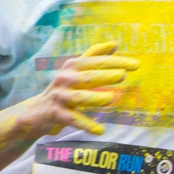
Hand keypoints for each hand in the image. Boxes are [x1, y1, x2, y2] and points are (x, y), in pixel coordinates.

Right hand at [20, 41, 139, 137]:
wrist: (37, 110)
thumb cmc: (63, 88)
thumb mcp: (75, 71)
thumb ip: (93, 56)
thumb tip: (114, 43)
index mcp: (72, 66)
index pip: (96, 61)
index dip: (115, 61)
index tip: (136, 65)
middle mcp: (64, 79)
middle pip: (87, 77)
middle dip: (104, 75)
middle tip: (122, 75)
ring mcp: (60, 96)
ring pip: (79, 97)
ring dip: (94, 98)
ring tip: (110, 99)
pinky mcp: (56, 114)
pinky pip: (73, 119)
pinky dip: (86, 124)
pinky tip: (100, 130)